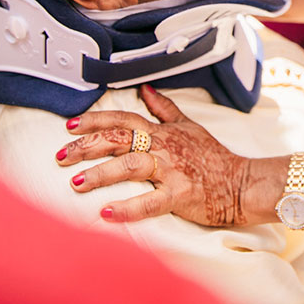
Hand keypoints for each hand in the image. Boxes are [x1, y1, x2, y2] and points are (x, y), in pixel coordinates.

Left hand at [58, 85, 253, 225]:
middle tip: (60, 156)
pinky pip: (150, 201)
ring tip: (76, 183)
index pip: (123, 118)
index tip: (70, 125)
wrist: (242, 183)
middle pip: (118, 139)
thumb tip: (145, 90)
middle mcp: (163, 148)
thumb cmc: (214, 157)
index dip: (96, 120)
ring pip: (129, 165)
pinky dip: (127, 208)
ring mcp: (171, 170)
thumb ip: (164, 109)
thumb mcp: (189, 127)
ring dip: (100, 174)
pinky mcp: (180, 195)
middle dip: (86, 146)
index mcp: (162, 132)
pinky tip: (105, 213)